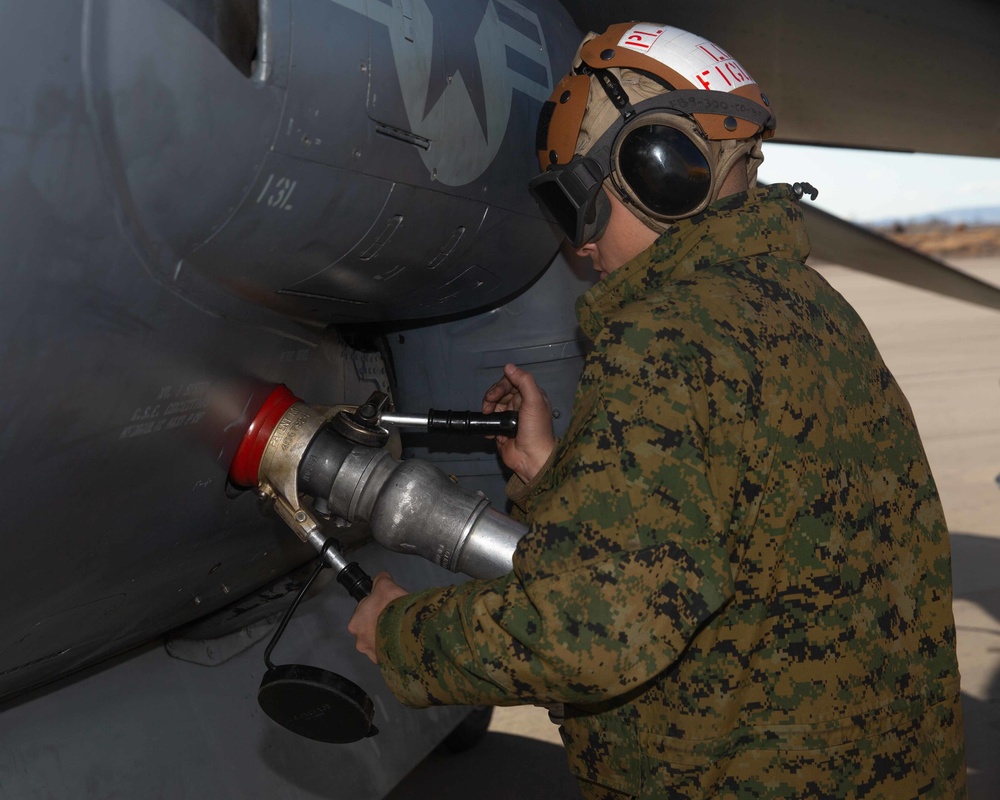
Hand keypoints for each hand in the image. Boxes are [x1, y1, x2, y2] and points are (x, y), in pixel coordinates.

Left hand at [347, 572, 408, 664]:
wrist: (409, 631)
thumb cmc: (393, 608)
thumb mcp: (386, 585)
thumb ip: (380, 580)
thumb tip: (382, 577)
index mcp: (355, 623)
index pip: (364, 610)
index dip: (377, 605)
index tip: (387, 604)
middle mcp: (360, 642)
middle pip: (370, 628)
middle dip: (380, 623)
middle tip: (395, 617)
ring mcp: (372, 655)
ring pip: (379, 642)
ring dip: (386, 637)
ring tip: (400, 629)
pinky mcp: (386, 663)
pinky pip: (388, 653)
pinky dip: (394, 648)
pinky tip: (403, 640)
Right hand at [481, 363, 555, 482]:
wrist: (531, 458)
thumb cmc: (536, 429)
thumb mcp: (534, 401)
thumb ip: (524, 381)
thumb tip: (508, 366)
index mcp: (531, 396)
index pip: (512, 382)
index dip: (500, 386)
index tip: (494, 395)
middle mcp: (520, 405)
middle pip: (500, 393)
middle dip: (491, 397)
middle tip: (487, 406)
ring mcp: (510, 418)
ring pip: (493, 406)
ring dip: (487, 410)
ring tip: (487, 417)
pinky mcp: (502, 431)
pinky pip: (490, 422)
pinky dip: (486, 424)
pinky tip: (488, 430)